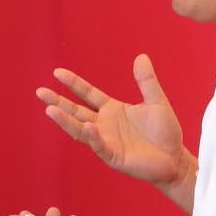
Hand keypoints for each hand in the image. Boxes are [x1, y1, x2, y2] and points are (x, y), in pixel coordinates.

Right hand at [38, 57, 189, 191]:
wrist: (175, 158)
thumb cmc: (165, 132)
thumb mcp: (156, 101)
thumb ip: (147, 81)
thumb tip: (141, 56)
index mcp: (112, 110)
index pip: (87, 94)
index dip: (73, 83)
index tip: (57, 72)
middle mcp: (104, 124)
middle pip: (76, 111)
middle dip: (58, 102)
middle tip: (40, 91)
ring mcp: (106, 141)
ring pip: (80, 130)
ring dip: (66, 121)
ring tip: (50, 110)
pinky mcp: (114, 156)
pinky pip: (100, 146)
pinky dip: (93, 136)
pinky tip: (87, 127)